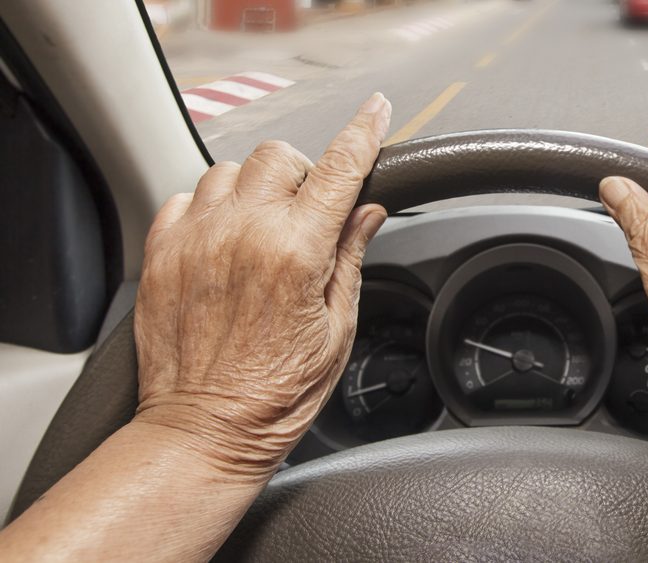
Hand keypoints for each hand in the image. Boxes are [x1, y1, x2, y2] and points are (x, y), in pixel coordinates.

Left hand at [133, 93, 390, 475]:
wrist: (205, 432)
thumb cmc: (274, 394)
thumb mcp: (336, 329)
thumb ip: (349, 258)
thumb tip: (367, 213)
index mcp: (296, 253)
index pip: (339, 170)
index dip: (363, 133)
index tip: (376, 111)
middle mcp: (242, 234)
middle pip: (278, 157)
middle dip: (301, 174)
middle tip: (307, 215)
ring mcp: (196, 240)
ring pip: (228, 170)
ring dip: (253, 189)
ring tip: (260, 231)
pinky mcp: (162, 254)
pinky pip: (184, 197)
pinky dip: (208, 208)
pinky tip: (222, 242)